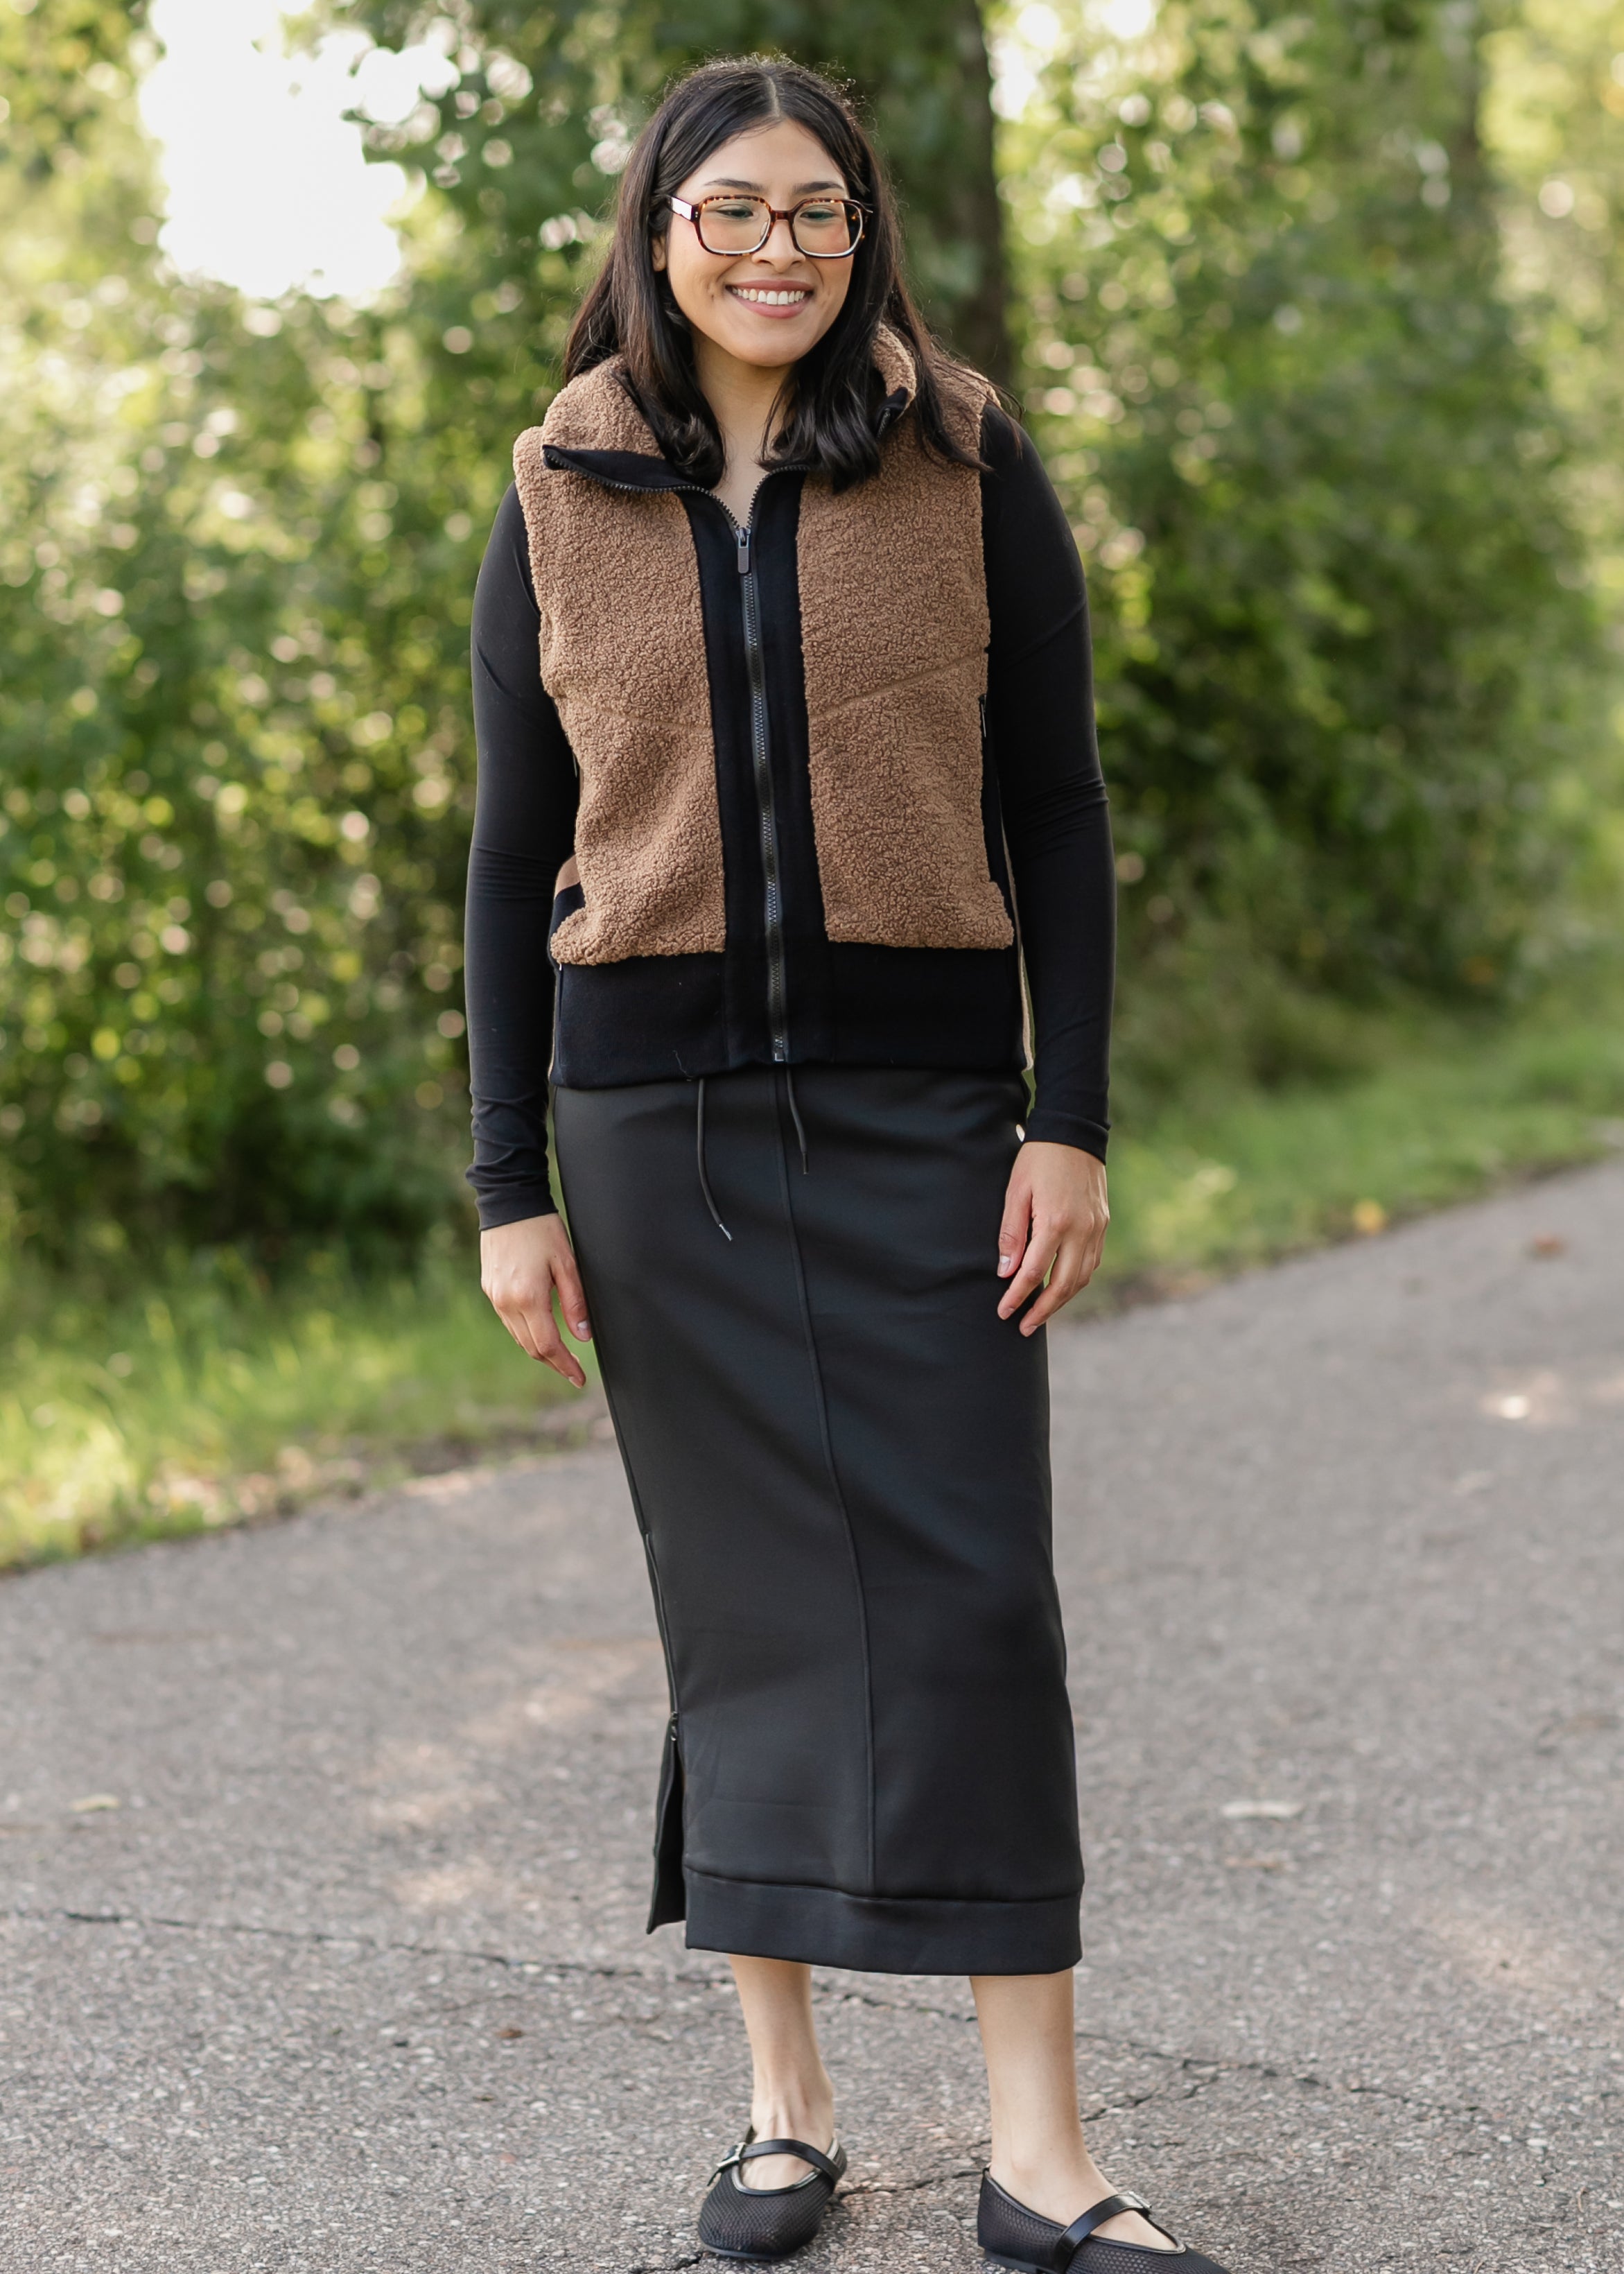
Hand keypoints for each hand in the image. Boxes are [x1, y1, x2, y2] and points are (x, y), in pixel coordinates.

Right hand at [480, 1214, 592, 1387]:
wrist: (508, 1203)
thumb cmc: (542, 1228)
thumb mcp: (566, 1263)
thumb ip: (575, 1302)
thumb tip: (583, 1337)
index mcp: (528, 1298)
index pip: (549, 1346)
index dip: (566, 1366)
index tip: (580, 1378)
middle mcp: (506, 1303)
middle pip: (531, 1348)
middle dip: (554, 1363)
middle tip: (573, 1372)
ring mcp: (494, 1297)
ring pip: (518, 1337)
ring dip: (539, 1350)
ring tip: (560, 1356)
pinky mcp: (489, 1289)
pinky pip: (509, 1321)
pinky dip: (526, 1333)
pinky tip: (540, 1331)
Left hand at [996, 1141, 1108, 1334]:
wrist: (1074, 1132)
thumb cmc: (1037, 1159)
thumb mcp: (1015, 1191)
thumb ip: (1011, 1234)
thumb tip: (1006, 1272)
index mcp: (1055, 1221)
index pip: (1033, 1272)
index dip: (1018, 1296)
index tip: (1004, 1312)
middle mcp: (1081, 1229)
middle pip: (1064, 1284)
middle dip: (1044, 1310)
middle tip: (1024, 1327)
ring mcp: (1096, 1227)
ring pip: (1082, 1277)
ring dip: (1062, 1299)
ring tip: (1042, 1313)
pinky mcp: (1103, 1223)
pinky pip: (1092, 1261)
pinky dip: (1077, 1280)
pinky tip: (1062, 1286)